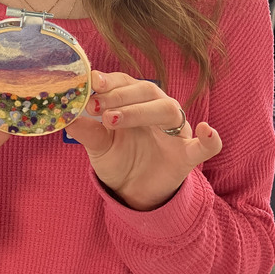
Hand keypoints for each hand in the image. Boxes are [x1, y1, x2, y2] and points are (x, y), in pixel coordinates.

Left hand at [67, 70, 220, 210]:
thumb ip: (86, 131)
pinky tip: (206, 130)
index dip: (110, 81)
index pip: (125, 82)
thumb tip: (64, 116)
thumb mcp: (98, 145)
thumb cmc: (118, 158)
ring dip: (141, 111)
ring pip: (168, 110)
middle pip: (146, 91)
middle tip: (96, 107)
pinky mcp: (187, 155)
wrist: (134, 191)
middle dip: (119, 96)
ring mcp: (175, 131)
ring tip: (113, 119)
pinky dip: (210, 138)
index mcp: (135, 101)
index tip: (92, 81)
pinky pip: (205, 146)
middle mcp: (157, 109)